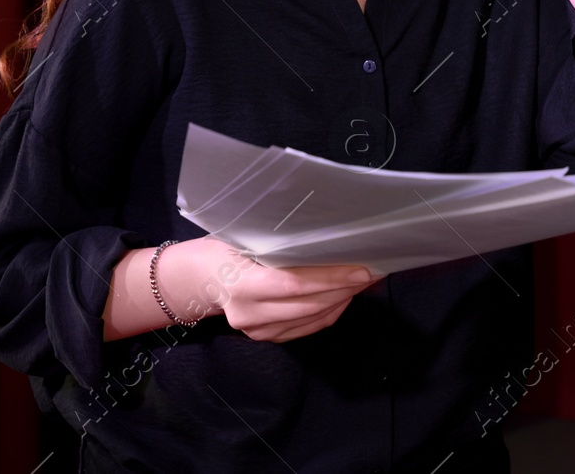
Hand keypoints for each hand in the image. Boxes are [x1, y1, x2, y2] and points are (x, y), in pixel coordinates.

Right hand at [187, 239, 381, 343]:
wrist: (201, 277)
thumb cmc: (227, 247)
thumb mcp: (245, 237)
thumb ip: (279, 242)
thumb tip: (329, 237)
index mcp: (241, 284)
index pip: (294, 284)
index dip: (331, 278)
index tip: (362, 269)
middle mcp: (248, 313)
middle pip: (308, 304)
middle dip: (345, 288)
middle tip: (372, 272)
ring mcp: (256, 330)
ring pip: (312, 318)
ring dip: (342, 300)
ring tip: (363, 282)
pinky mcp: (266, 338)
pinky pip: (307, 328)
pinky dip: (330, 312)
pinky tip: (344, 295)